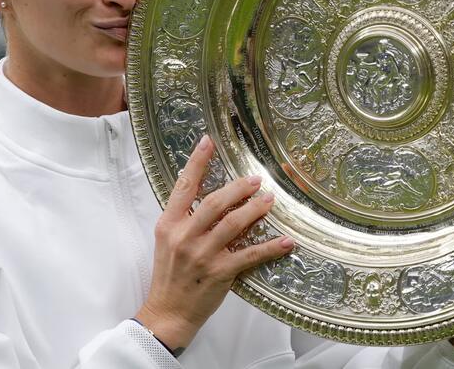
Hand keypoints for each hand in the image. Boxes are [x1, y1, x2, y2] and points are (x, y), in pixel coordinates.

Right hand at [135, 135, 294, 350]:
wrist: (167, 312)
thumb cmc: (169, 275)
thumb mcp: (167, 241)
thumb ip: (184, 219)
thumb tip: (213, 198)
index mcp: (169, 224)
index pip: (184, 186)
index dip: (197, 162)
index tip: (208, 142)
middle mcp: (184, 236)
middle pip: (215, 202)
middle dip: (238, 188)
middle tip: (256, 179)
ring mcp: (203, 255)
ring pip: (234, 224)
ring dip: (255, 210)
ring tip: (269, 200)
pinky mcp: (220, 273)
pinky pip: (250, 255)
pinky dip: (270, 247)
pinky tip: (286, 241)